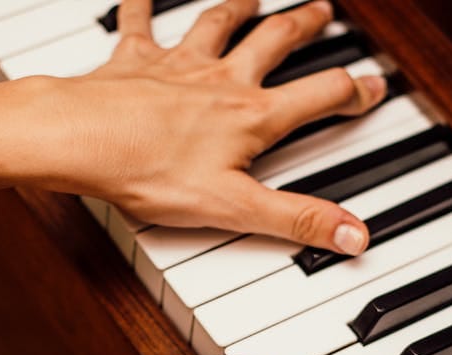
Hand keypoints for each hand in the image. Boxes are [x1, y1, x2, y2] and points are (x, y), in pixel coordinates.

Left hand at [48, 0, 385, 254]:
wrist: (78, 140)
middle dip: (303, 26)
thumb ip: (297, 219)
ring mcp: (178, 65)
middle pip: (274, 42)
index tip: (373, 86)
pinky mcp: (134, 59)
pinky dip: (144, 5)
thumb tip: (354, 236)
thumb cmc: (149, 172)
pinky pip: (140, 21)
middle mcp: (221, 81)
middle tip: (322, 11)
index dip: (352, 92)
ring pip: (218, 24)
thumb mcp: (235, 208)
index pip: (318, 97)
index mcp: (252, 117)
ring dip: (240, 7)